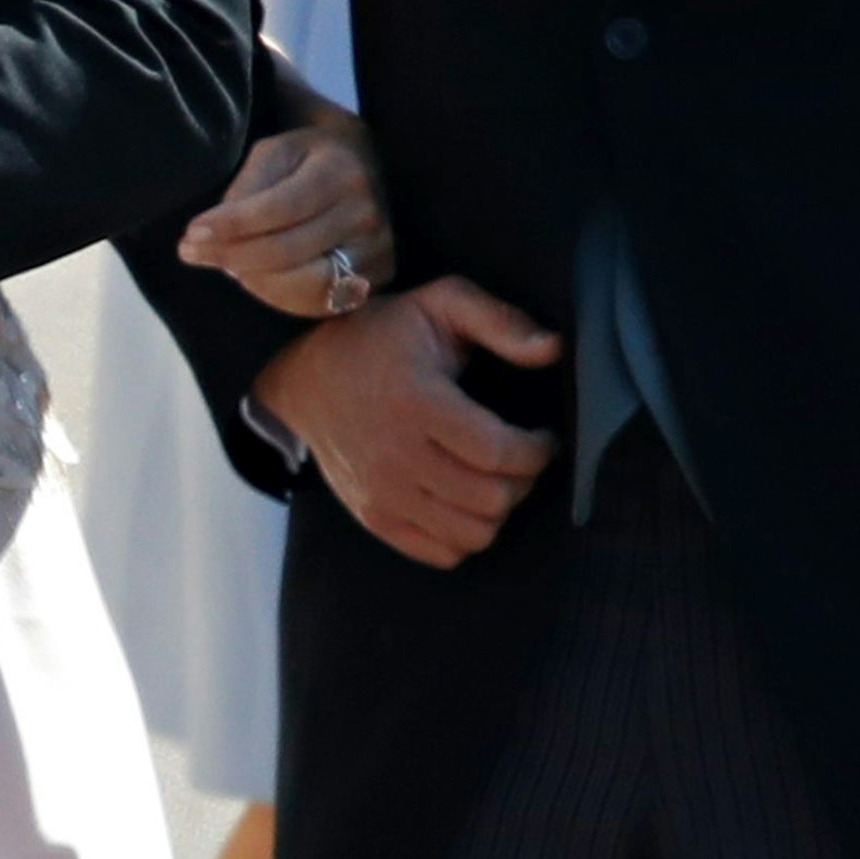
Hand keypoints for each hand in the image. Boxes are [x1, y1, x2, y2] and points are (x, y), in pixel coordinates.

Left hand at [179, 106, 394, 315]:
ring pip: (305, 284)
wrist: (367, 167)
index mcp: (340, 172)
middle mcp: (366, 214)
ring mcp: (377, 251)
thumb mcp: (276, 152)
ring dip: (253, 280)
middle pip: (288, 250)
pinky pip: (321, 302)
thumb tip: (212, 230)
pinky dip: (279, 297)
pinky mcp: (377, 278)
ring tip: (223, 264)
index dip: (231, 225)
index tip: (191, 233)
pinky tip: (253, 280)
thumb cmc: (310, 157)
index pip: (277, 208)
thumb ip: (248, 186)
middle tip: (191, 252)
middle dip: (231, 255)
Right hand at [252, 276, 563, 568]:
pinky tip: (461, 499)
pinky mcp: (374, 517)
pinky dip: (464, 534)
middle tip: (518, 457)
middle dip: (523, 480)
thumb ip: (500, 321)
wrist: (304, 380)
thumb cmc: (381, 338)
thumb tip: (555, 348)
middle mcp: (394, 454)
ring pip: (472, 534)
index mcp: (414, 401)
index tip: (543, 437)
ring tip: (491, 478)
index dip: (538, 451)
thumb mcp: (438, 305)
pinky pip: (442, 553)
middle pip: (491, 498)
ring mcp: (381, 492)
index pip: (498, 452)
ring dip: (496, 509)